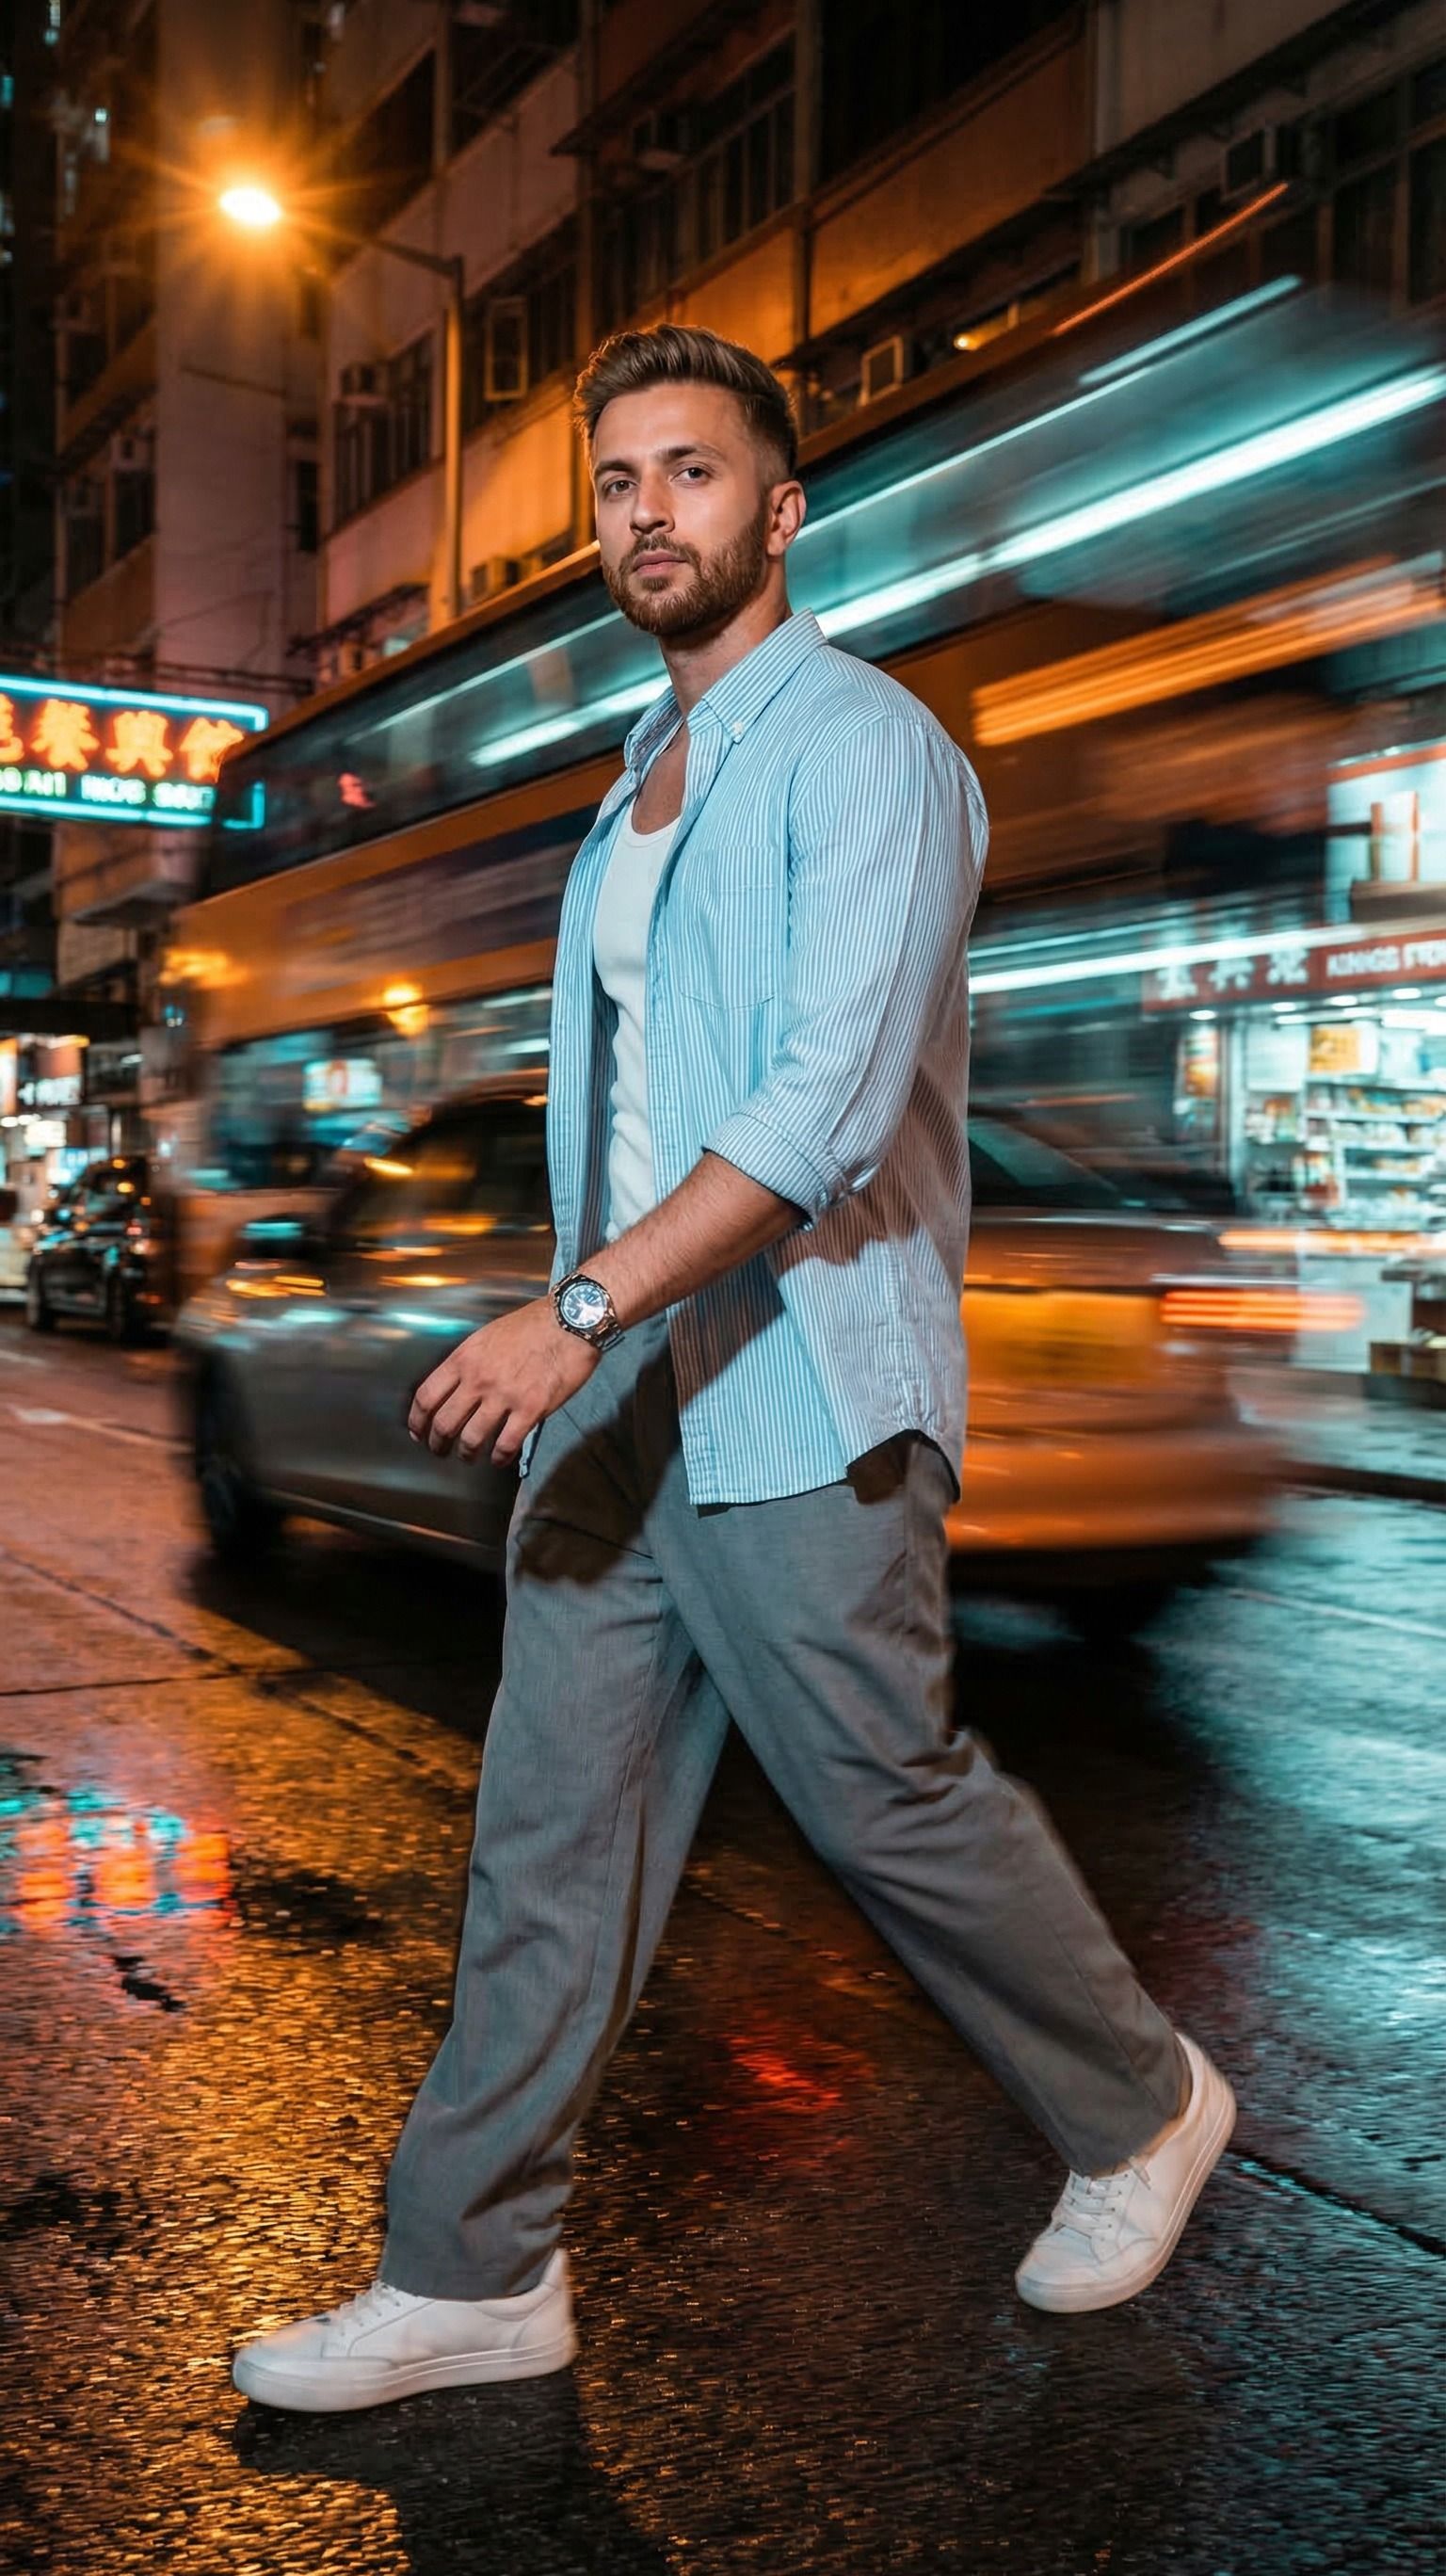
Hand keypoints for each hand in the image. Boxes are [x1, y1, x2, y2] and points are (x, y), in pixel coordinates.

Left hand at [407, 1297, 598, 1466]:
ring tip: (469, 1457)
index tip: (418, 1432)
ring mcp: (504, 1396)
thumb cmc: (531, 1324)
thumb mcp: (487, 1335)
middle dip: (437, 1444)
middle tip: (440, 1451)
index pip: (426, 1397)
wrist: (569, 1320)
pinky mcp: (530, 1409)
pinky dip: (500, 1458)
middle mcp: (478, 1379)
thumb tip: (459, 1386)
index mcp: (464, 1359)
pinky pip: (506, 1444)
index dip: (417, 1421)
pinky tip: (500, 1459)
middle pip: (444, 1423)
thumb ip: (470, 1362)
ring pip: (472, 1438)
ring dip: (467, 1454)